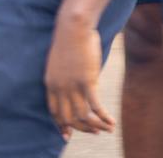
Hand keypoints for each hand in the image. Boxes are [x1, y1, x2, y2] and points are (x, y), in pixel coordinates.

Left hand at [45, 16, 111, 137]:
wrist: (73, 27)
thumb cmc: (69, 41)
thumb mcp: (60, 63)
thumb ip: (64, 78)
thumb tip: (74, 86)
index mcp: (50, 83)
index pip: (54, 111)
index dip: (61, 125)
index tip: (68, 135)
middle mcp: (59, 88)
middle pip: (68, 117)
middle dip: (81, 129)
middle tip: (94, 132)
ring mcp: (72, 86)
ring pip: (83, 116)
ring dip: (96, 125)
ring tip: (107, 128)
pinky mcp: (87, 81)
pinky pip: (96, 107)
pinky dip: (104, 118)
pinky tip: (112, 122)